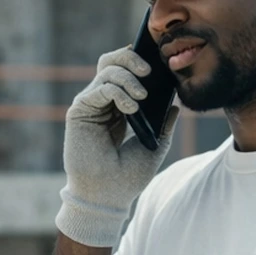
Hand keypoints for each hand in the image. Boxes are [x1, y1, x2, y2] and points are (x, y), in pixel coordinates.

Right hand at [55, 48, 178, 247]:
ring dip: (128, 77)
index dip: (139, 61)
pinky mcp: (79, 112)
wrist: (108, 197)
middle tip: (150, 70)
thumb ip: (164, 124)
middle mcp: (103, 103)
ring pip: (106, 70)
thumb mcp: (156, 146)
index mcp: (119, 108)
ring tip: (143, 96)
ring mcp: (90, 105)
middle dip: (131, 57)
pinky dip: (118, 92)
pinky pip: (100, 88)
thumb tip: (175, 104)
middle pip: (111, 62)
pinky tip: (132, 108)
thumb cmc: (128, 176)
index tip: (158, 62)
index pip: (125, 71)